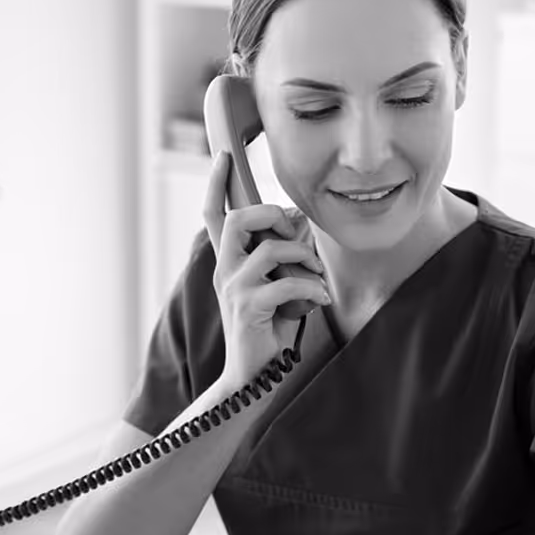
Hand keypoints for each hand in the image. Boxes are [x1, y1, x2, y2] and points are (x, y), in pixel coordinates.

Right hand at [203, 150, 330, 388]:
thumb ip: (280, 262)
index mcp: (227, 264)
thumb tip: (302, 232)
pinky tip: (321, 298)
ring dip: (303, 257)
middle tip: (291, 231)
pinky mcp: (249, 308)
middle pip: (238, 220)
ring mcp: (234, 289)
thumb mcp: (273, 290)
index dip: (217, 185)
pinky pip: (286, 283)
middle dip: (271, 215)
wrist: (252, 377)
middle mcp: (224, 272)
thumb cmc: (267, 332)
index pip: (213, 216)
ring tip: (317, 275)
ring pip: (269, 249)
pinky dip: (311, 287)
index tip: (223, 157)